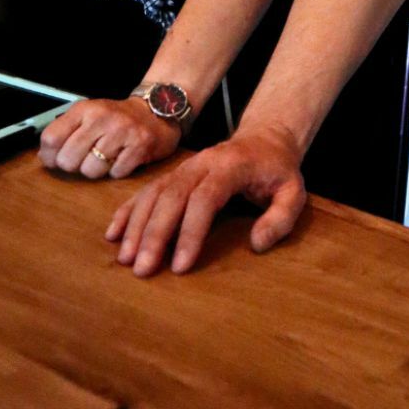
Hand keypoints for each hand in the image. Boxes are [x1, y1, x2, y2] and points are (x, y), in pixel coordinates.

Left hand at [38, 97, 181, 179]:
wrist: (159, 109)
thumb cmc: (117, 118)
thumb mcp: (89, 116)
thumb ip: (65, 132)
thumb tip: (44, 157)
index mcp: (85, 109)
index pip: (51, 138)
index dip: (50, 156)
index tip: (58, 158)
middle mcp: (102, 117)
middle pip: (68, 159)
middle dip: (75, 165)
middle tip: (88, 157)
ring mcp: (123, 131)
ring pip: (91, 170)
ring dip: (98, 170)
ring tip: (109, 156)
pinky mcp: (141, 145)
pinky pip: (116, 173)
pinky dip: (119, 170)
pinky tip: (125, 157)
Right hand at [104, 126, 305, 276]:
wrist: (265, 139)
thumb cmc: (278, 171)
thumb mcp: (294, 192)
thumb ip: (281, 218)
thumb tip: (256, 244)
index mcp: (231, 166)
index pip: (205, 198)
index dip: (191, 232)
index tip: (180, 266)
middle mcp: (202, 163)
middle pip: (172, 196)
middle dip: (155, 234)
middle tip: (143, 269)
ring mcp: (185, 166)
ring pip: (154, 193)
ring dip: (137, 226)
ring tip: (125, 259)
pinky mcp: (174, 173)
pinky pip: (146, 189)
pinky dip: (128, 210)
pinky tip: (113, 233)